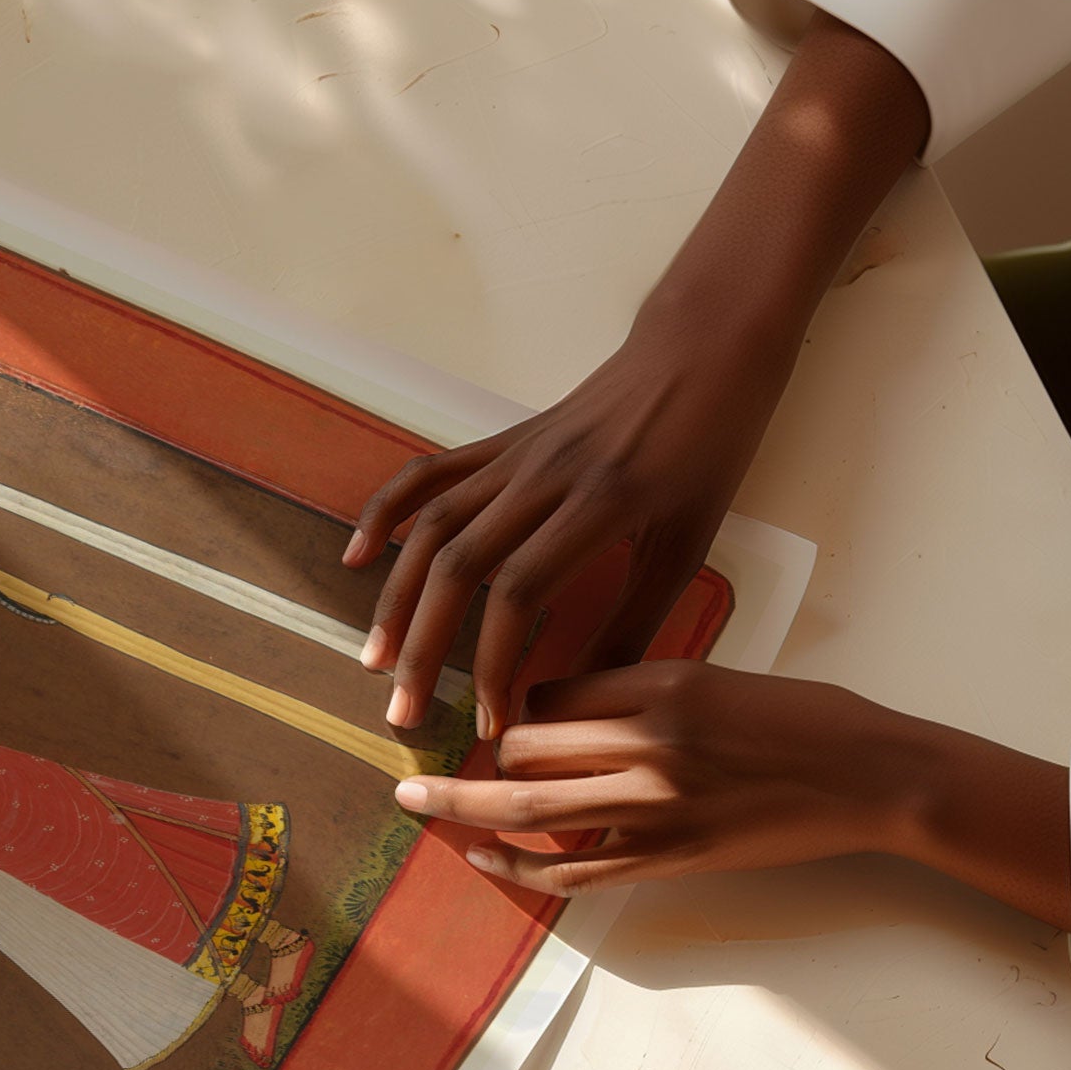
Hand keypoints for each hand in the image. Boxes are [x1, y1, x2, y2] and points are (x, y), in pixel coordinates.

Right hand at [347, 10, 929, 738]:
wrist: (703, 347)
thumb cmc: (711, 445)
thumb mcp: (690, 540)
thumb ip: (638, 616)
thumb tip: (593, 694)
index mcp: (599, 504)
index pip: (520, 593)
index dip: (494, 663)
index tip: (489, 722)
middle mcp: (544, 477)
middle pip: (459, 567)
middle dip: (424, 647)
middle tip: (404, 712)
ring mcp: (515, 455)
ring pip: (433, 528)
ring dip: (396, 598)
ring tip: (375, 659)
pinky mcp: (502, 442)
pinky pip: (431, 475)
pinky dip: (387, 513)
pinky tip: (359, 556)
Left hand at [393, 663, 1070, 928]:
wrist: (873, 777)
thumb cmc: (803, 718)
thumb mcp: (715, 677)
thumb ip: (638, 690)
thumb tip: (558, 707)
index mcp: (661, 683)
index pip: (551, 689)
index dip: (517, 704)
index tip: (497, 714)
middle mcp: (650, 743)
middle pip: (524, 745)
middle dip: (475, 754)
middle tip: (427, 757)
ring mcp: (656, 807)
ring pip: (531, 807)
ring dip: (462, 804)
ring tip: (414, 800)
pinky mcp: (669, 858)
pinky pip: (572, 869)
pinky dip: (516, 863)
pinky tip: (479, 854)